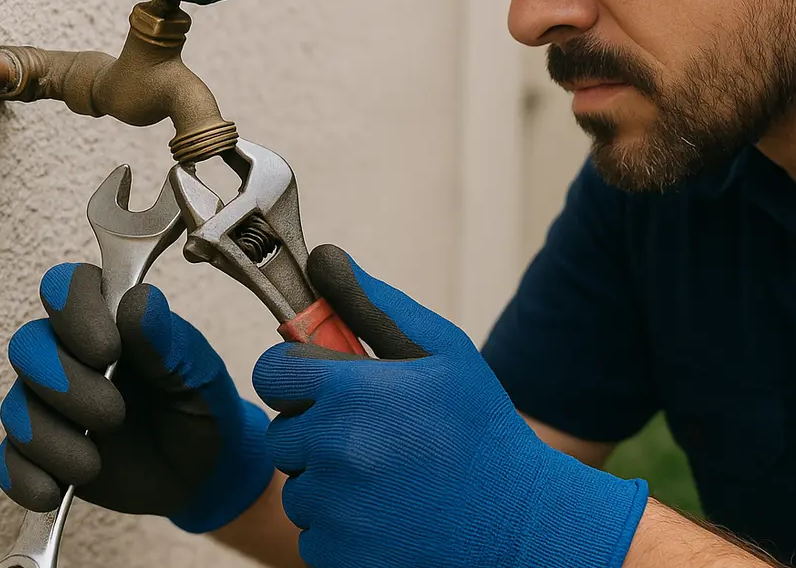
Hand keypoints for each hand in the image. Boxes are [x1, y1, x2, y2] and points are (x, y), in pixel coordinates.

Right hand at [0, 263, 272, 532]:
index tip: (108, 349)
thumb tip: (139, 300)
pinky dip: (26, 478)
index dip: (74, 311)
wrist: (205, 471)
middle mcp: (68, 355)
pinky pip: (10, 462)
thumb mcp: (198, 373)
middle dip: (64, 384)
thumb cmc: (201, 405)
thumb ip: (166, 341)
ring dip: (50, 437)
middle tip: (113, 414)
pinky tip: (54, 491)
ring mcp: (49, 405)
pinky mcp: (41, 454)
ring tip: (92, 463)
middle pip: (27, 347)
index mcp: (107, 320)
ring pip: (15, 408)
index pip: (65, 287)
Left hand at [253, 245, 650, 566]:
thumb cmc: (483, 431)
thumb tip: (323, 258)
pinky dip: (341, 528)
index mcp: (353, 391)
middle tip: (374, 436)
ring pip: (297, 486)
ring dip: (328, 482)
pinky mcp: (339, 554)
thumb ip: (372, 305)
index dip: (298, 376)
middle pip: (281, 432)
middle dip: (316, 430)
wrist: (522, 524)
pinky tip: (388, 516)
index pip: (272, 371)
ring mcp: (334, 508)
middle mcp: (334, 448)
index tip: (330, 388)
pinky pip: (313, 533)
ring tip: (388, 480)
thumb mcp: (442, 352)